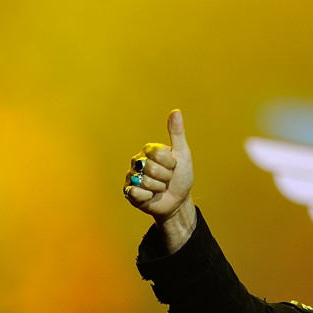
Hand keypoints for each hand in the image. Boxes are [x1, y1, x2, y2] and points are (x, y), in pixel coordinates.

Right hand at [123, 109, 196, 248]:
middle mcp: (138, 161)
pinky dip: (148, 197)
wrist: (178, 201)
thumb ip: (177, 134)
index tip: (174, 166)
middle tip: (167, 180)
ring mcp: (132, 176)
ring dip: (158, 188)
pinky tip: (150, 196)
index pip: (158, 153)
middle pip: (151, 168)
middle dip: (165, 177)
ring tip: (160, 188)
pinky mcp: (129, 192)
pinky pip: (136, 193)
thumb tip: (176, 111)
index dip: (170, 163)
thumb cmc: (181, 177)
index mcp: (149, 150)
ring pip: (145, 182)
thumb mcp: (183, 155)